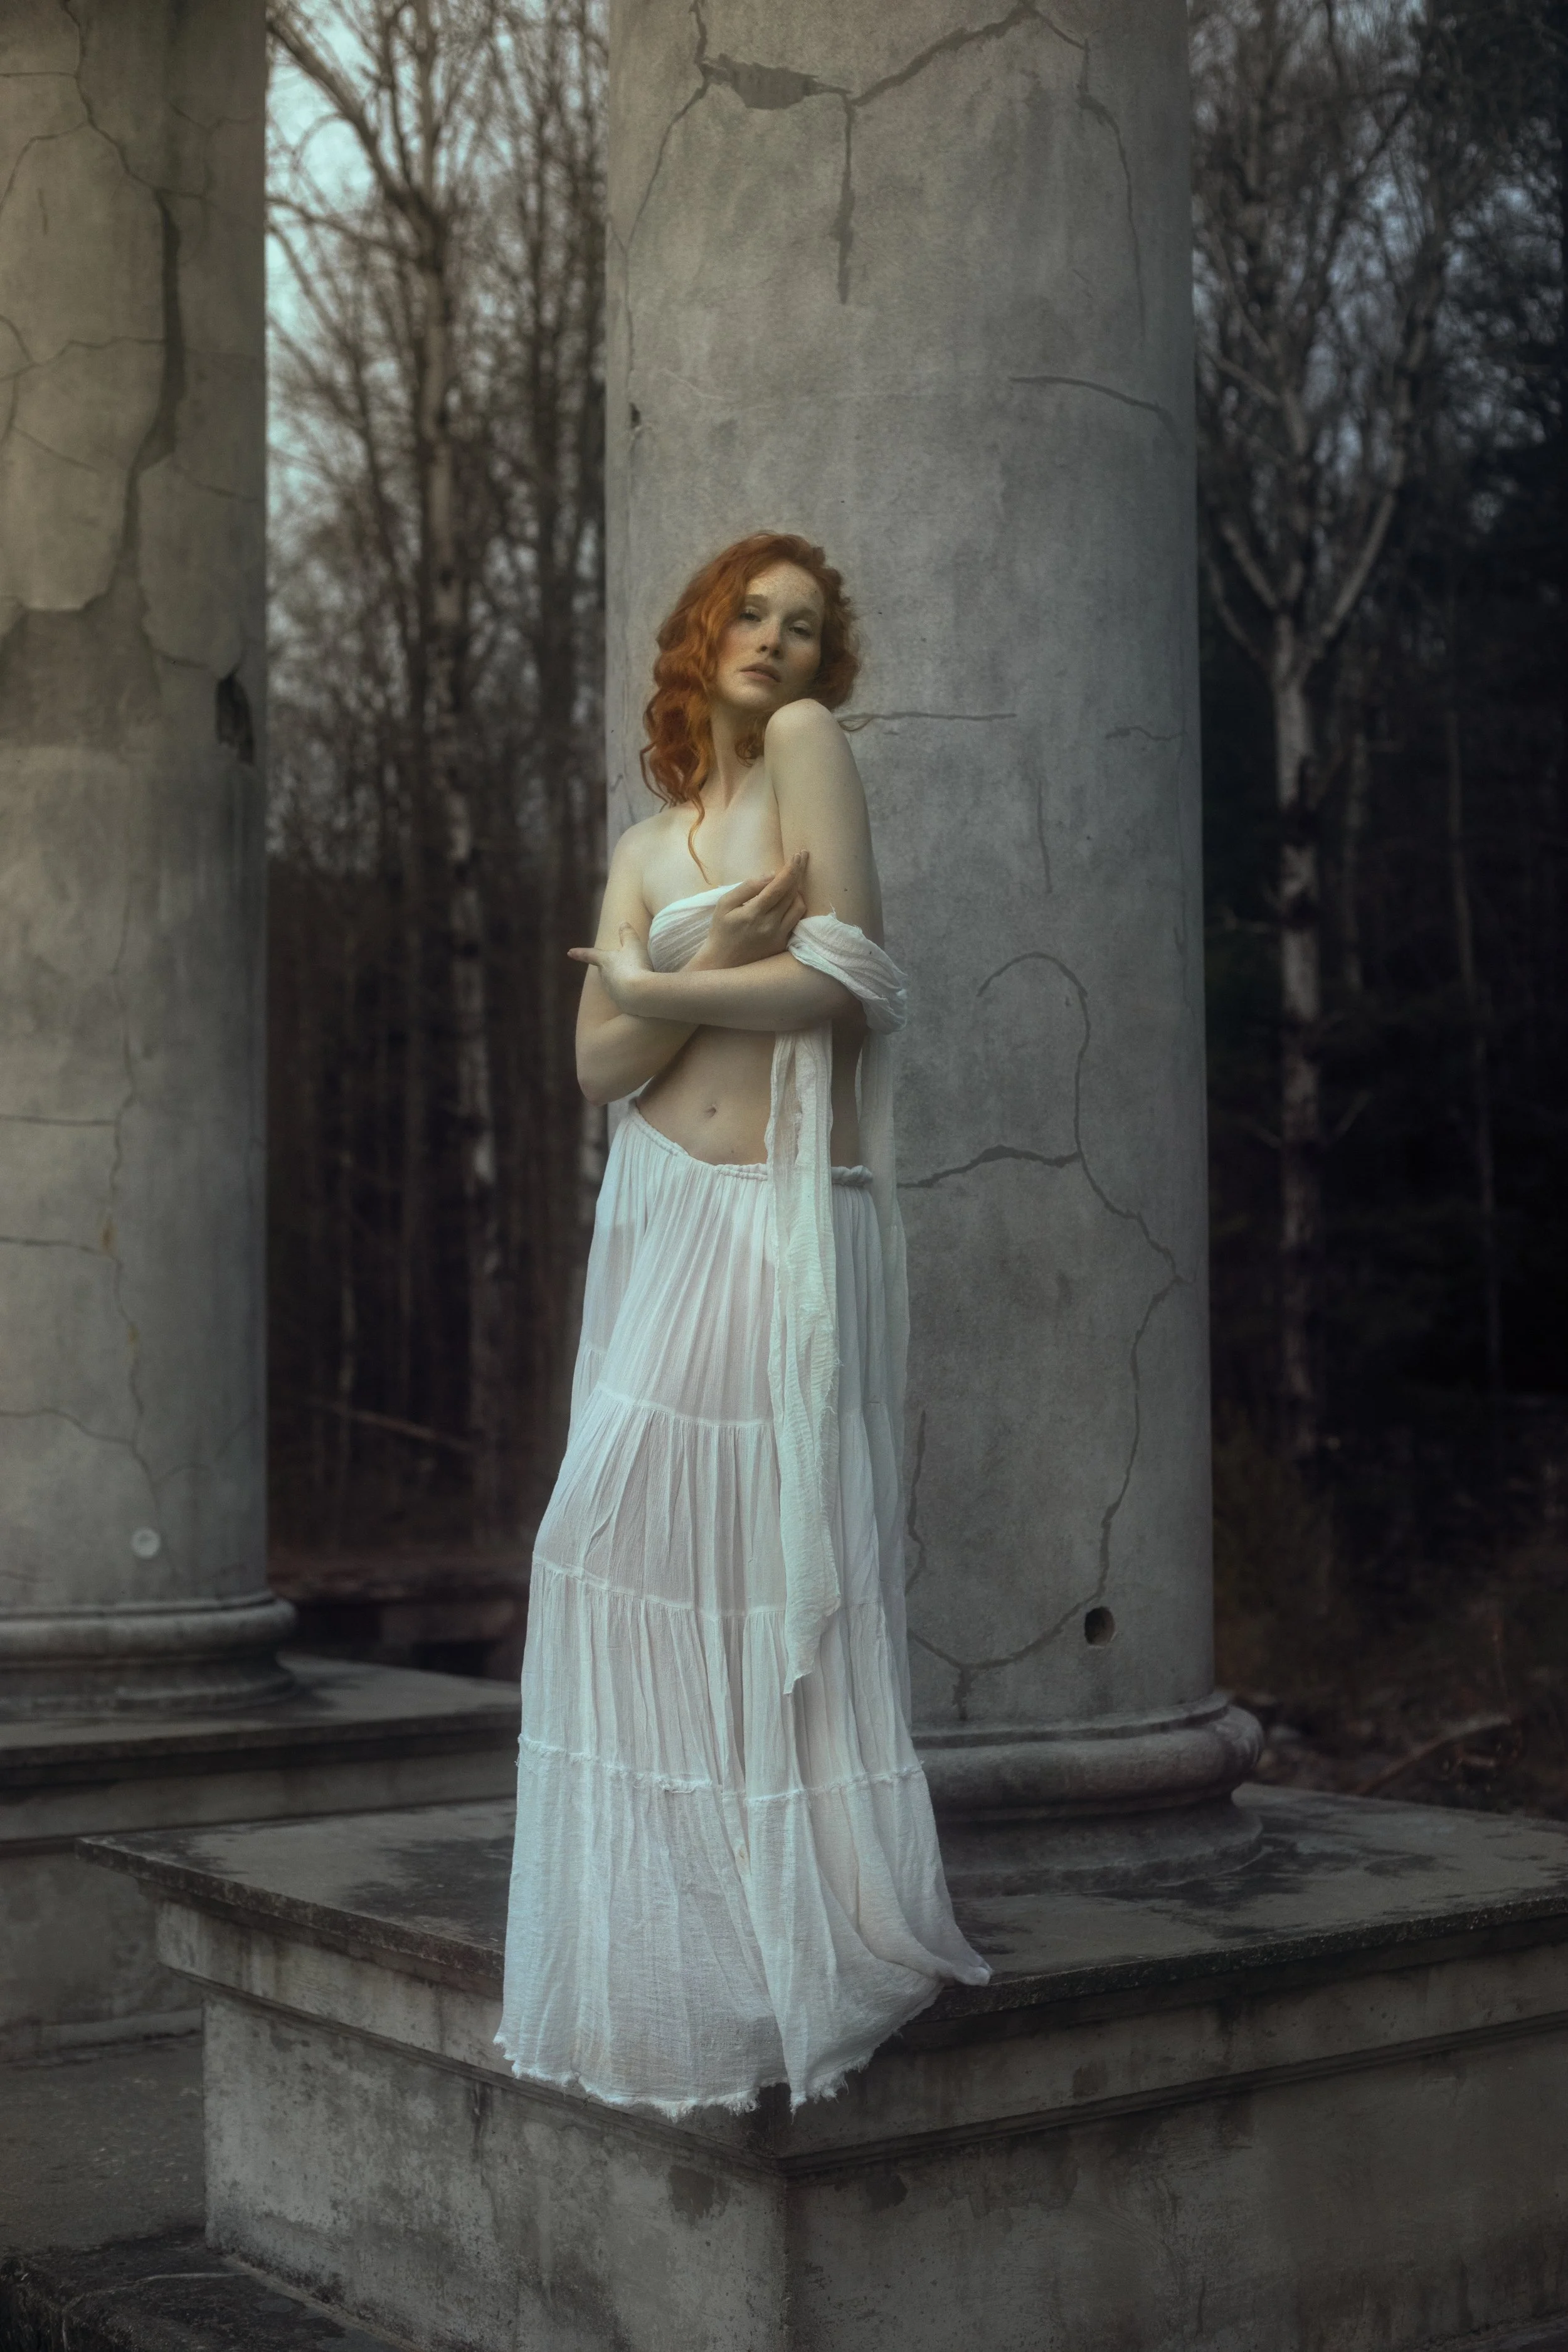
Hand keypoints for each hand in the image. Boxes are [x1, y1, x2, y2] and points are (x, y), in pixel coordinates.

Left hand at [568, 923, 652, 1012]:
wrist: (641, 994)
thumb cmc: (635, 965)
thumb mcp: (634, 946)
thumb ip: (628, 934)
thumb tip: (623, 922)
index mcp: (605, 961)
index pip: (590, 955)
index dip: (580, 953)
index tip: (569, 952)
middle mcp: (605, 977)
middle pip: (603, 971)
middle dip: (606, 968)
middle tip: (612, 965)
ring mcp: (612, 992)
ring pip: (614, 984)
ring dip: (620, 981)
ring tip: (632, 979)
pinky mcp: (622, 1004)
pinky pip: (624, 996)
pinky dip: (629, 993)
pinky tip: (638, 993)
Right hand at [696, 852, 807, 969]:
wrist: (723, 962)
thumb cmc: (721, 930)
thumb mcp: (725, 904)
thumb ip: (748, 887)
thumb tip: (771, 874)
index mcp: (753, 913)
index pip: (778, 887)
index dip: (790, 870)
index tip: (797, 855)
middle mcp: (770, 925)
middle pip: (792, 894)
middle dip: (797, 874)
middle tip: (800, 859)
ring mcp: (779, 936)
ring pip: (799, 906)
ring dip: (797, 891)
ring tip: (789, 882)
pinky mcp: (783, 944)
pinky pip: (796, 920)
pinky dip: (795, 906)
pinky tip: (788, 900)